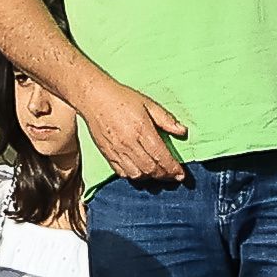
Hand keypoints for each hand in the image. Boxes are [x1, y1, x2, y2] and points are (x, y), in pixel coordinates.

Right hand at [70, 78, 195, 190]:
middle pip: (151, 169)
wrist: (94, 98)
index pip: (161, 156)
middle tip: (172, 175)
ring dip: (150, 177)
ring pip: (137, 174)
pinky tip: (140, 170)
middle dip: (164, 175)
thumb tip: (182, 131)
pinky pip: (122, 172)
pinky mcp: (107, 154)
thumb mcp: (148, 104)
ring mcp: (117, 151)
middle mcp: (129, 143)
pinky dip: (133, 175)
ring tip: (158, 173)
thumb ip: (166, 119)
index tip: (181, 174)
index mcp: (142, 130)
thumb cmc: (122, 98)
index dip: (172, 168)